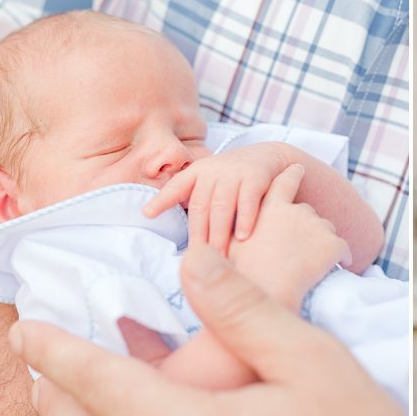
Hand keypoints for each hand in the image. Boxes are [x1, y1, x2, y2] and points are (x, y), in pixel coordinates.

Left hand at [143, 142, 286, 253]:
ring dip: (219, 232)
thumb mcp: (212, 181)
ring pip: (222, 206)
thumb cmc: (235, 178)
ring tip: (219, 255)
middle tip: (199, 259)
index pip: (177, 186)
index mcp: (198, 172)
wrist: (269, 156)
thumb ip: (196, 199)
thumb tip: (179, 232)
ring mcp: (235, 172)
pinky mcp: (256, 177)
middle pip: (201, 206)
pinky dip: (245, 218)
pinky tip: (244, 237)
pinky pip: (248, 200)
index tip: (147, 214)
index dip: (162, 200)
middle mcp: (213, 170)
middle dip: (199, 234)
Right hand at [228, 163, 351, 311]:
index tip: (298, 168)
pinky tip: (340, 265)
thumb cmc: (244, 276)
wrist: (267, 295)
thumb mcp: (228, 248)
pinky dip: (342, 257)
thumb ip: (229, 234)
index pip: (284, 182)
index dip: (292, 174)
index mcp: (270, 208)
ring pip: (326, 230)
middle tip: (300, 247)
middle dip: (305, 226)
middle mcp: (296, 211)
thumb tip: (220, 237)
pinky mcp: (332, 245)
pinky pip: (343, 250)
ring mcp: (317, 226)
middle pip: (307, 212)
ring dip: (322, 243)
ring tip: (314, 263)